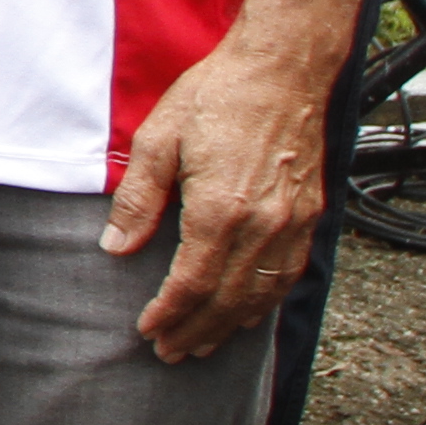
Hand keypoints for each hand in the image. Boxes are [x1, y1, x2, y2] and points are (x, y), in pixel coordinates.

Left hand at [109, 22, 334, 359]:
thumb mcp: (157, 140)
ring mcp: (293, 224)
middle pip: (227, 300)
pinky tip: (247, 313)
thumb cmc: (215, 98)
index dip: (168, 315)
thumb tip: (115, 248)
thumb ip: (137, 200)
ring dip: (231, 326)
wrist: (282, 71)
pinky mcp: (311, 216)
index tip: (146, 332)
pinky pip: (289, 275)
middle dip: (196, 331)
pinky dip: (265, 302)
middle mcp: (263, 226)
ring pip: (262, 295)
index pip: (192, 284)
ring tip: (202, 344)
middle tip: (169, 353)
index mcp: (220, 210)